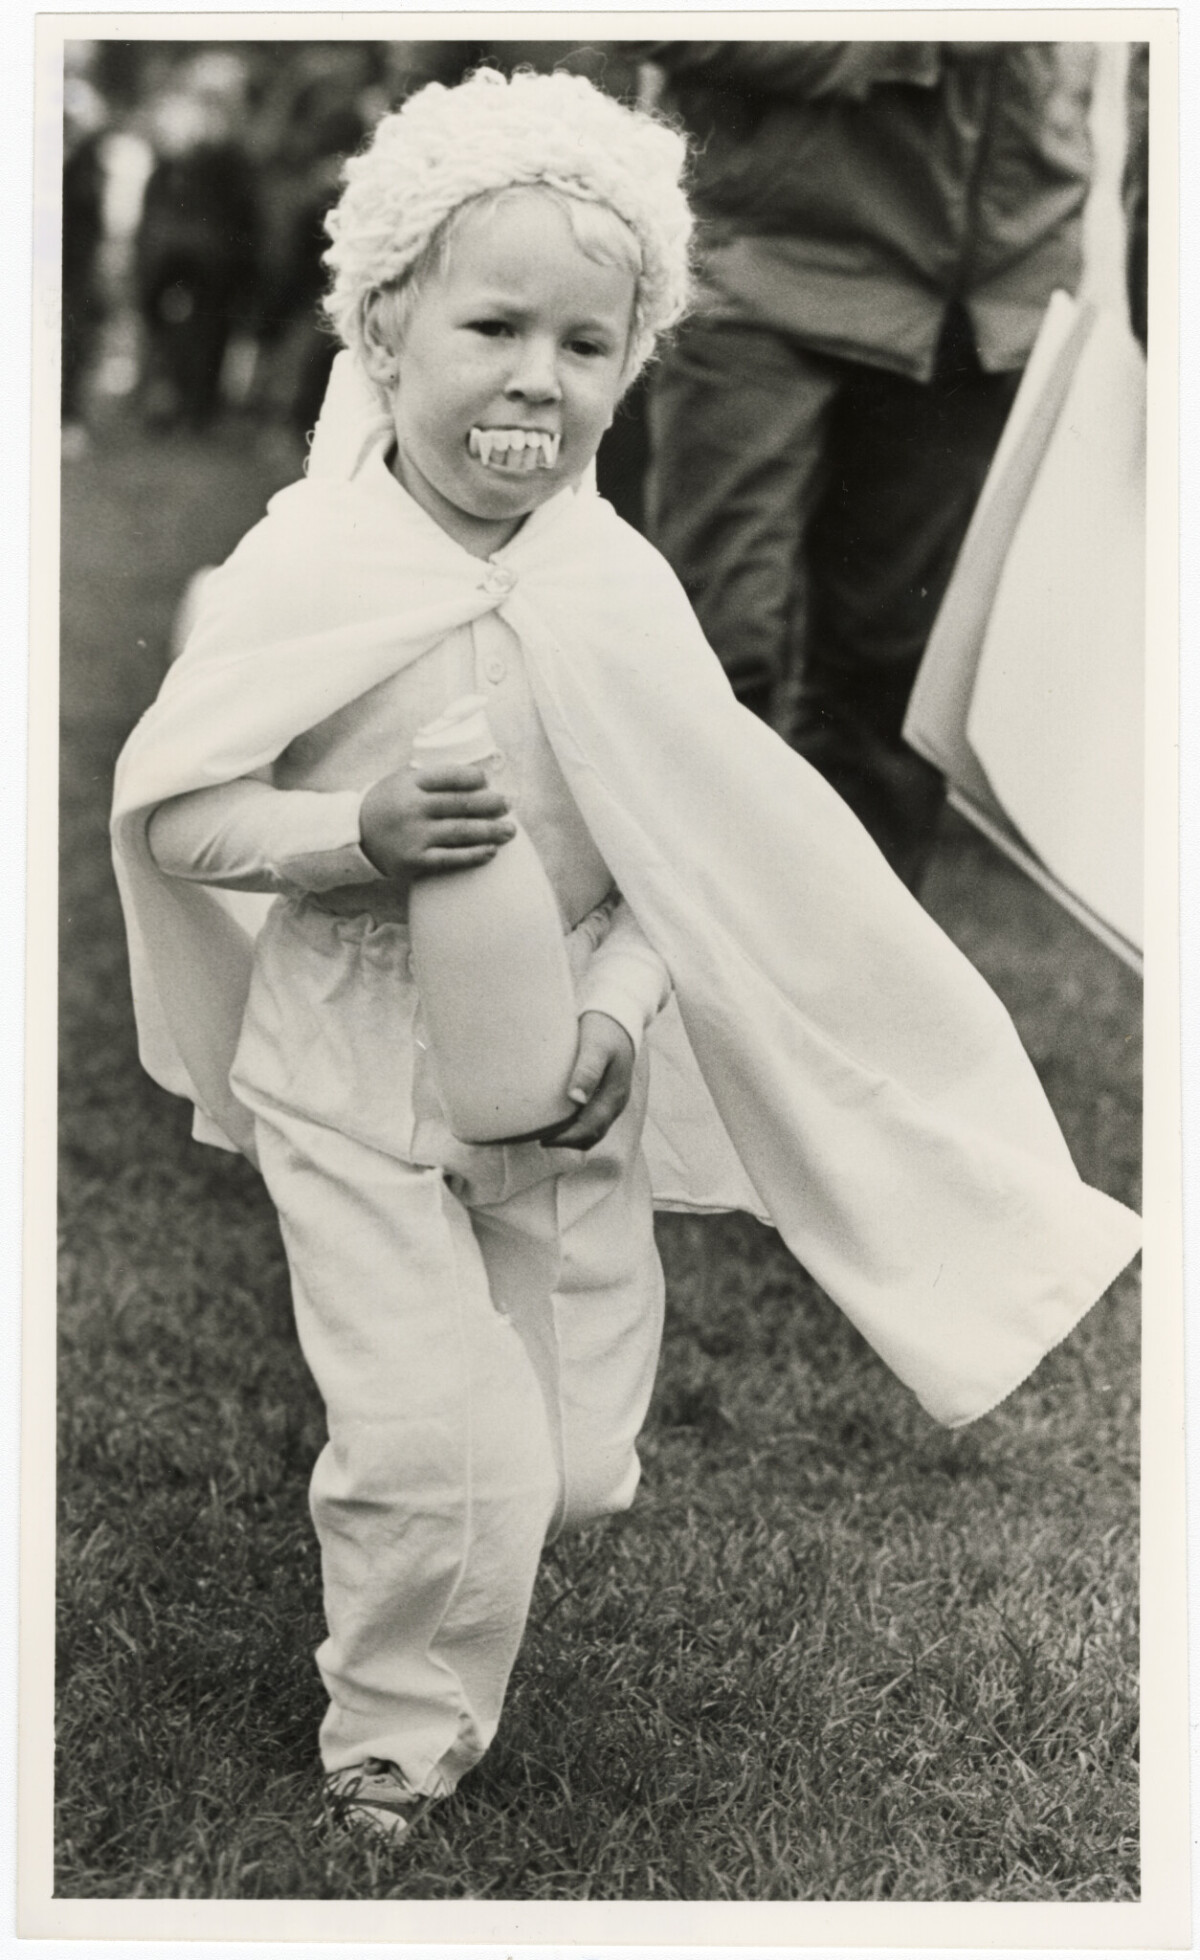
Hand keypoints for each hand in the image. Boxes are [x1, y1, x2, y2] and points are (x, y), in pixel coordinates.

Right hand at [359, 762, 514, 890]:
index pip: (450, 776)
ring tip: (510, 830)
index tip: (487, 781)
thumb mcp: (403, 780)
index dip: (474, 778)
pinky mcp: (416, 861)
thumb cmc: (389, 803)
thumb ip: (435, 777)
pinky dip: (474, 855)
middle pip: (461, 804)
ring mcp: (415, 836)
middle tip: (510, 804)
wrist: (356, 836)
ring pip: (462, 832)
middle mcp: (413, 808)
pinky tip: (491, 851)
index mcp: (411, 783)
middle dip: (491, 804)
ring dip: (491, 831)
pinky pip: (452, 858)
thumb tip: (480, 777)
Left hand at [548, 1011, 634, 1150]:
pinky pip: (591, 1118)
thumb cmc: (605, 1028)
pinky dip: (575, 1124)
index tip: (542, 1139)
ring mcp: (613, 1099)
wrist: (621, 1013)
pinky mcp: (606, 1092)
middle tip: (538, 1137)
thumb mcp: (595, 1046)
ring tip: (545, 1130)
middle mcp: (616, 1102)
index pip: (590, 1129)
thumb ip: (587, 1071)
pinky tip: (557, 1115)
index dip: (566, 1138)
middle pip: (592, 1135)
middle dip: (567, 1141)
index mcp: (614, 1095)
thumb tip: (575, 1099)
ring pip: (592, 1129)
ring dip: (571, 1135)